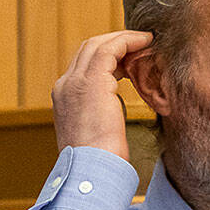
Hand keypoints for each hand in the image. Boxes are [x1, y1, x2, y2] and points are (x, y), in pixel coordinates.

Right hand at [51, 30, 154, 161]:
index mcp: (64, 98)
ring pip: (98, 44)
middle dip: (114, 42)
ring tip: (146, 40)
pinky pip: (111, 48)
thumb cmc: (98, 161)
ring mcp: (76, 82)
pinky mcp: (92, 82)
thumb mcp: (94, 132)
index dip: (107, 57)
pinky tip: (146, 42)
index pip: (82, 65)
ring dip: (123, 39)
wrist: (91, 170)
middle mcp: (65, 85)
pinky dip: (129, 41)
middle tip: (139, 43)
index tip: (128, 60)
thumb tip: (113, 109)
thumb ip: (99, 113)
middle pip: (88, 49)